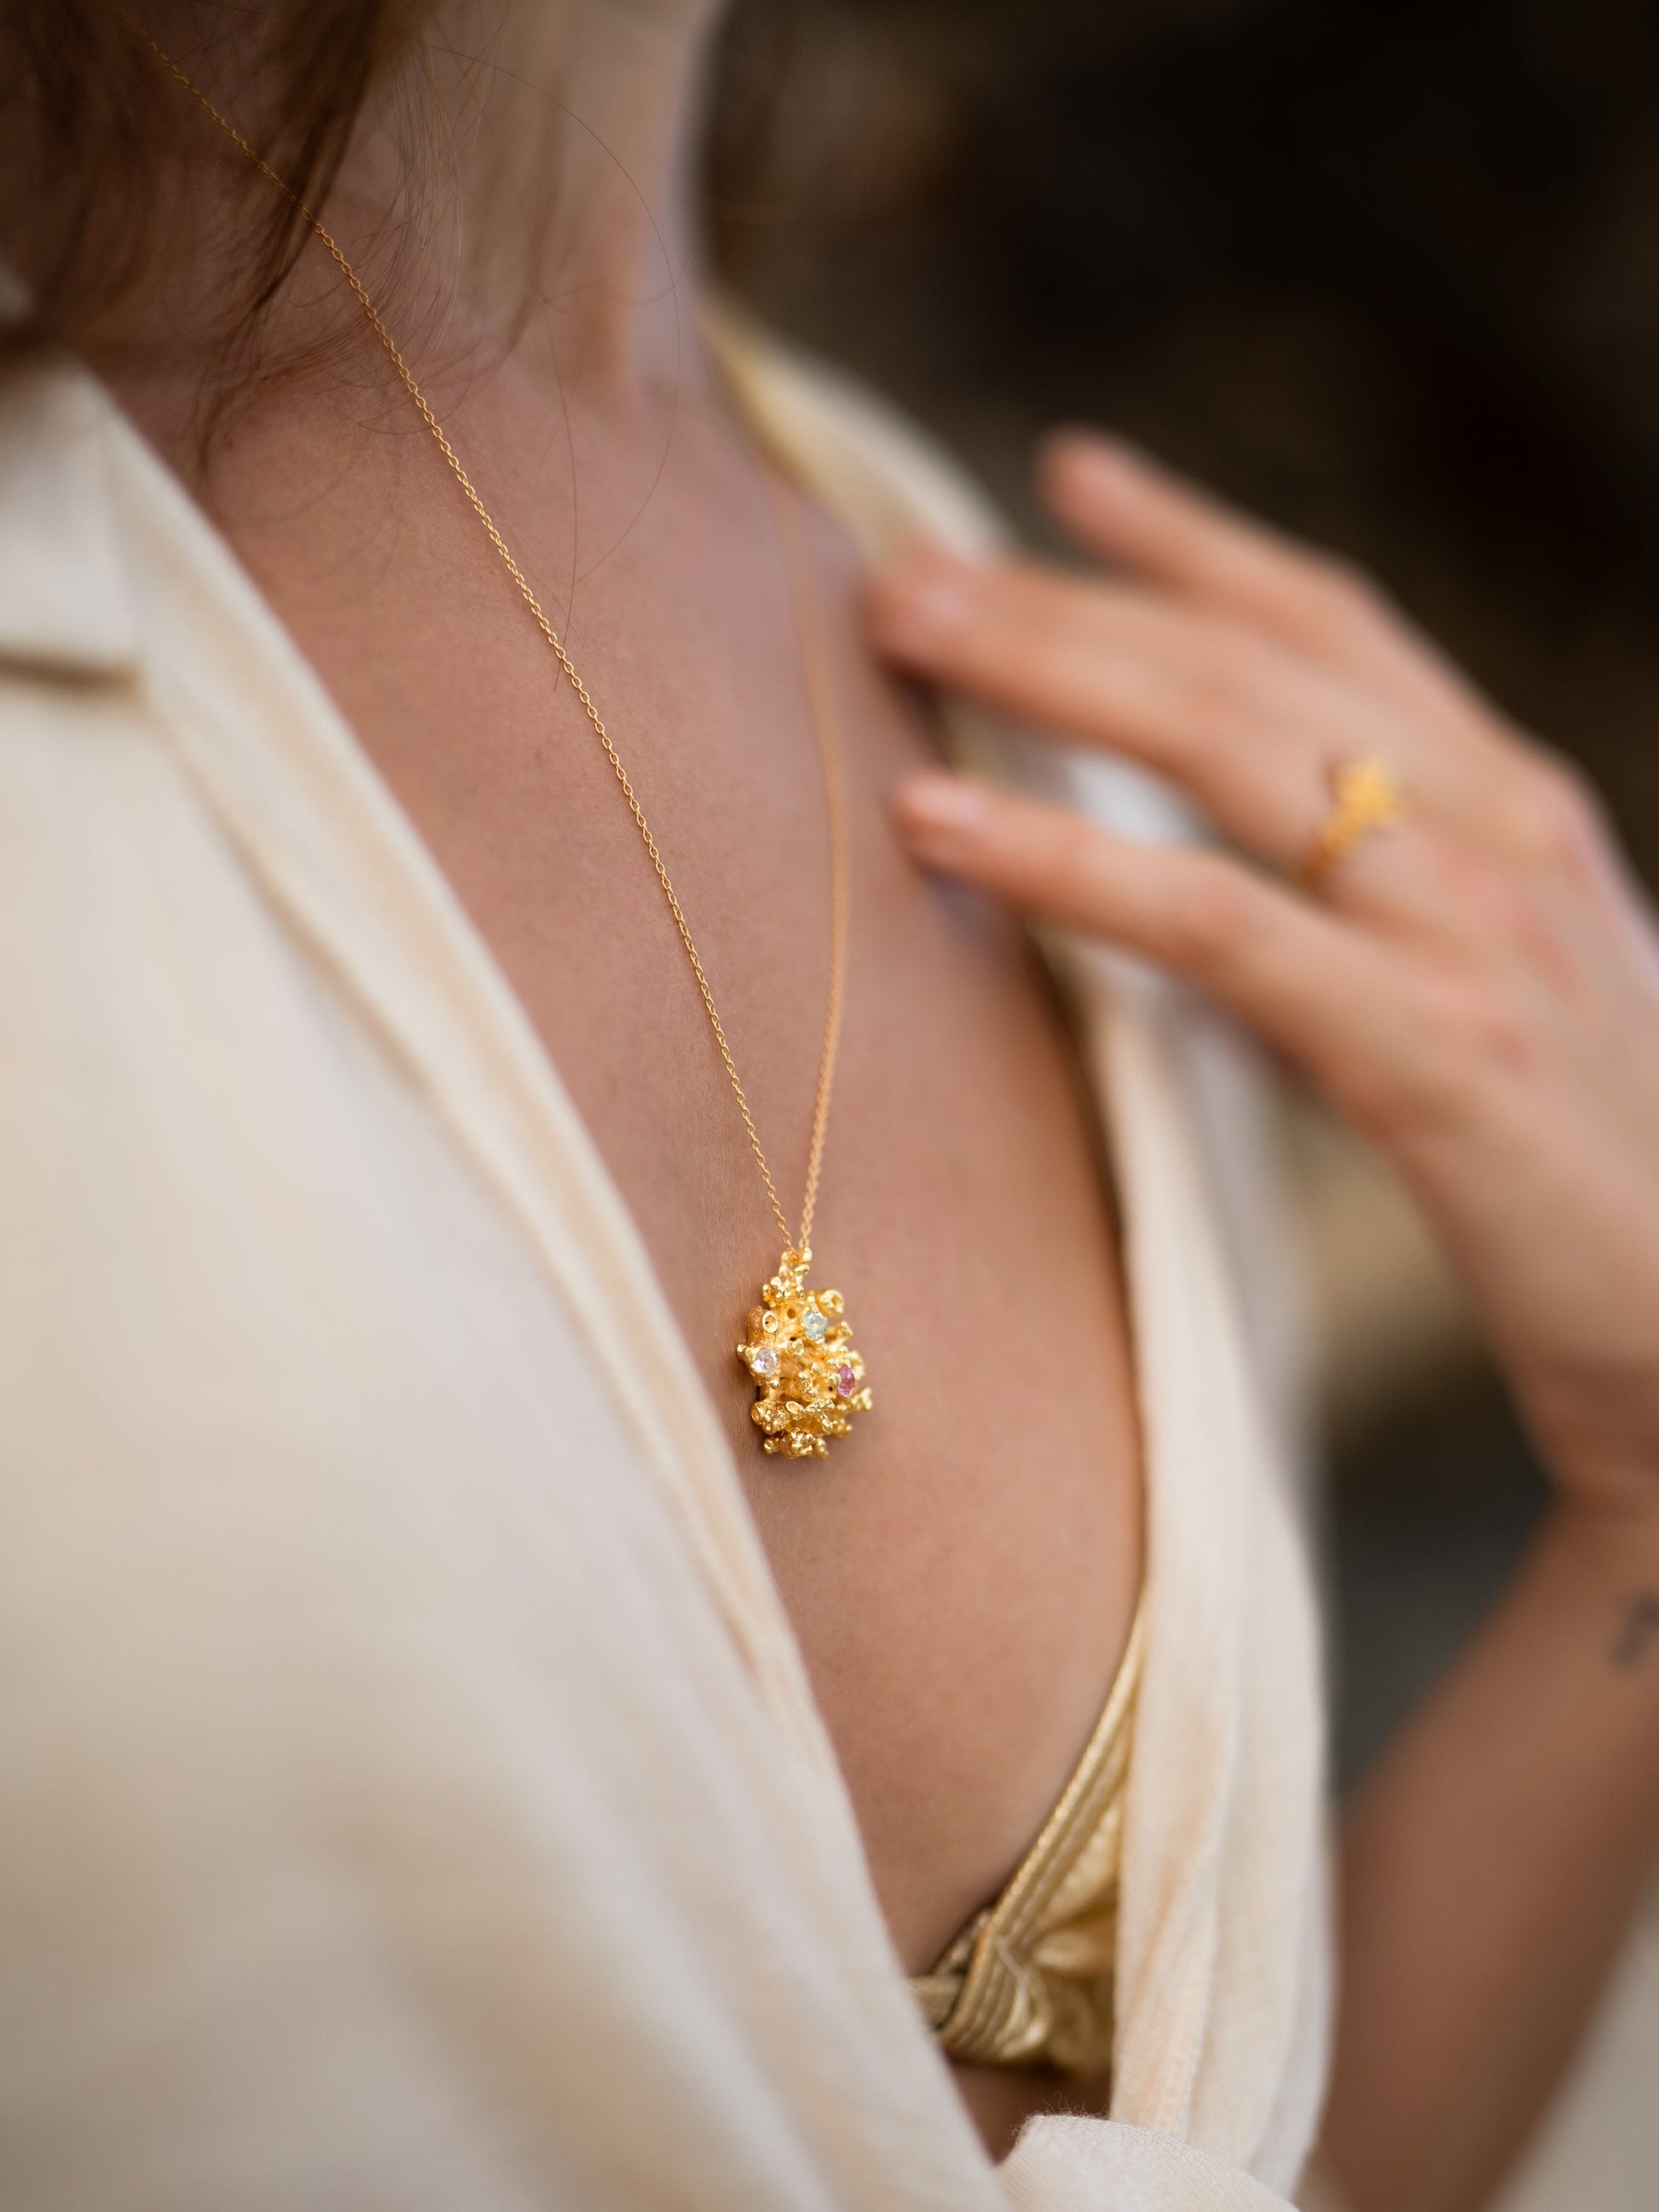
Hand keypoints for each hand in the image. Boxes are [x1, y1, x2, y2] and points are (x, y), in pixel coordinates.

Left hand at [869, 434, 1658, 1529]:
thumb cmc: (1586, 1187)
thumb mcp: (1484, 1009)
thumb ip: (1367, 934)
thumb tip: (1210, 919)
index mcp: (1510, 807)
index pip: (1337, 627)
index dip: (1197, 542)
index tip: (1071, 477)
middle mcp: (1496, 829)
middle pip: (1245, 663)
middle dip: (1067, 600)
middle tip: (907, 572)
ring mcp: (1473, 927)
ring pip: (1227, 748)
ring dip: (1047, 671)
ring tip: (897, 631)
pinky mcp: (1435, 1046)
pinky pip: (1218, 925)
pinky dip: (1067, 861)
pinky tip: (937, 827)